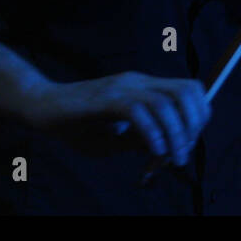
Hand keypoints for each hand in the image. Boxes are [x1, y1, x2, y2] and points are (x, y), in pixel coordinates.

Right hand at [23, 72, 209, 166]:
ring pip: (167, 103)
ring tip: (171, 158)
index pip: (190, 90)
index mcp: (145, 87)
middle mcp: (138, 82)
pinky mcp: (106, 99)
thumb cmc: (77, 124)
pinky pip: (139, 112)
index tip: (188, 144)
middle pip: (187, 92)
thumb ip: (142, 140)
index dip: (199, 117)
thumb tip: (169, 149)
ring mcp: (122, 88)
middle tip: (182, 153)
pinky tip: (151, 152)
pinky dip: (152, 134)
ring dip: (176, 135)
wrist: (42, 107)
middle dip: (194, 126)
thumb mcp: (116, 138)